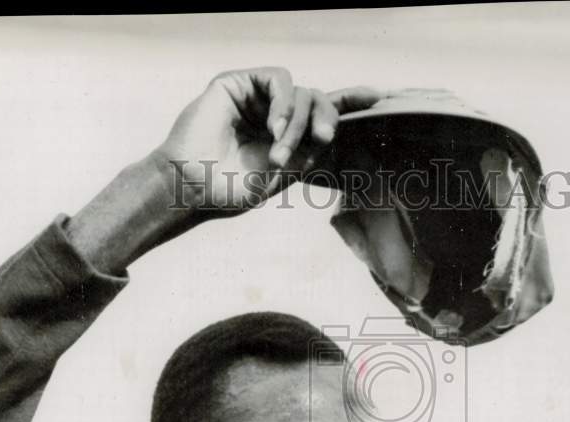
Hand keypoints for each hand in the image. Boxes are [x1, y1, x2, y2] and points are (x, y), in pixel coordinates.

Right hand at [157, 68, 389, 213]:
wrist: (190, 189)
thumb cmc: (227, 193)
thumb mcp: (278, 177)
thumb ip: (306, 152)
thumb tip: (334, 131)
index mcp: (285, 139)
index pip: (323, 115)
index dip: (350, 103)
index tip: (379, 97)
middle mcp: (273, 116)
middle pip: (319, 102)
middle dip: (327, 119)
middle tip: (325, 138)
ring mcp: (255, 99)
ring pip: (302, 93)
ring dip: (298, 122)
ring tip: (278, 153)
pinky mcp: (238, 83)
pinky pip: (278, 80)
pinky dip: (284, 102)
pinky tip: (273, 127)